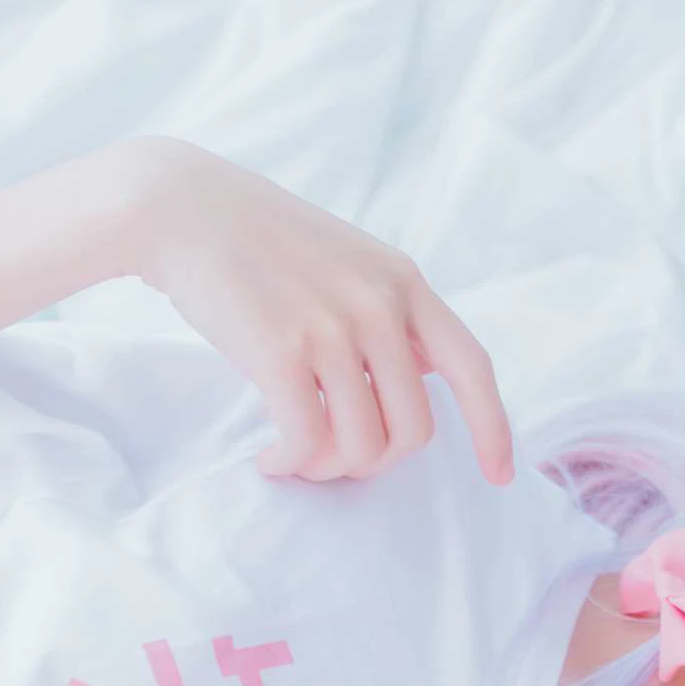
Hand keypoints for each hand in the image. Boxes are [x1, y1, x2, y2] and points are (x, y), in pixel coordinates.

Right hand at [113, 138, 514, 485]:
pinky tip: (269, 458)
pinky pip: (308, 441)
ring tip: (295, 456)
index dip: (492, 428)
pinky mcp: (281, 352)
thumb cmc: (258, 244)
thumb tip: (415, 381)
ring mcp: (333, 328)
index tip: (501, 475)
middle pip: (414, 429)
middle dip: (375, 461)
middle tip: (331, 456)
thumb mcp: (347, 262)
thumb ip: (386, 313)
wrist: (183, 210)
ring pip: (363, 446)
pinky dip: (290, 464)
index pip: (472, 366)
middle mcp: (380, 306)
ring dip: (327, 468)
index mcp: (404, 283)